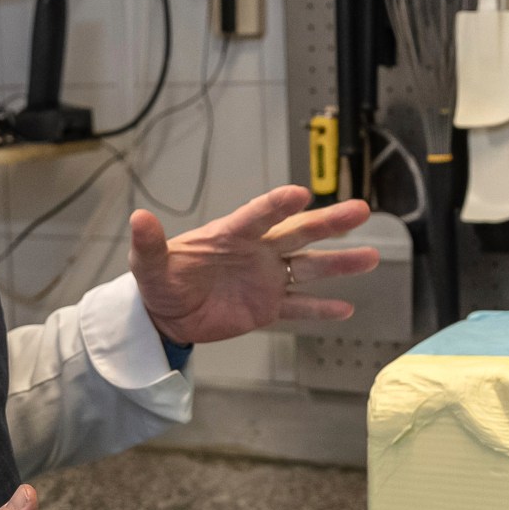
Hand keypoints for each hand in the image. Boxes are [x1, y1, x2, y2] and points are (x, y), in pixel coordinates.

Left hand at [129, 185, 383, 346]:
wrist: (165, 314)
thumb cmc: (159, 281)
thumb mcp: (148, 265)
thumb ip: (149, 244)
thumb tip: (137, 219)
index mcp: (230, 235)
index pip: (258, 216)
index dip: (278, 205)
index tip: (300, 195)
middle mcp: (256, 251)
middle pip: (299, 234)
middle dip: (329, 222)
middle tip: (361, 210)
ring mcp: (265, 278)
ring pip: (309, 268)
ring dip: (339, 264)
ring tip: (371, 256)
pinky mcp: (267, 307)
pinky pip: (299, 307)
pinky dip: (321, 309)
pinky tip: (347, 308)